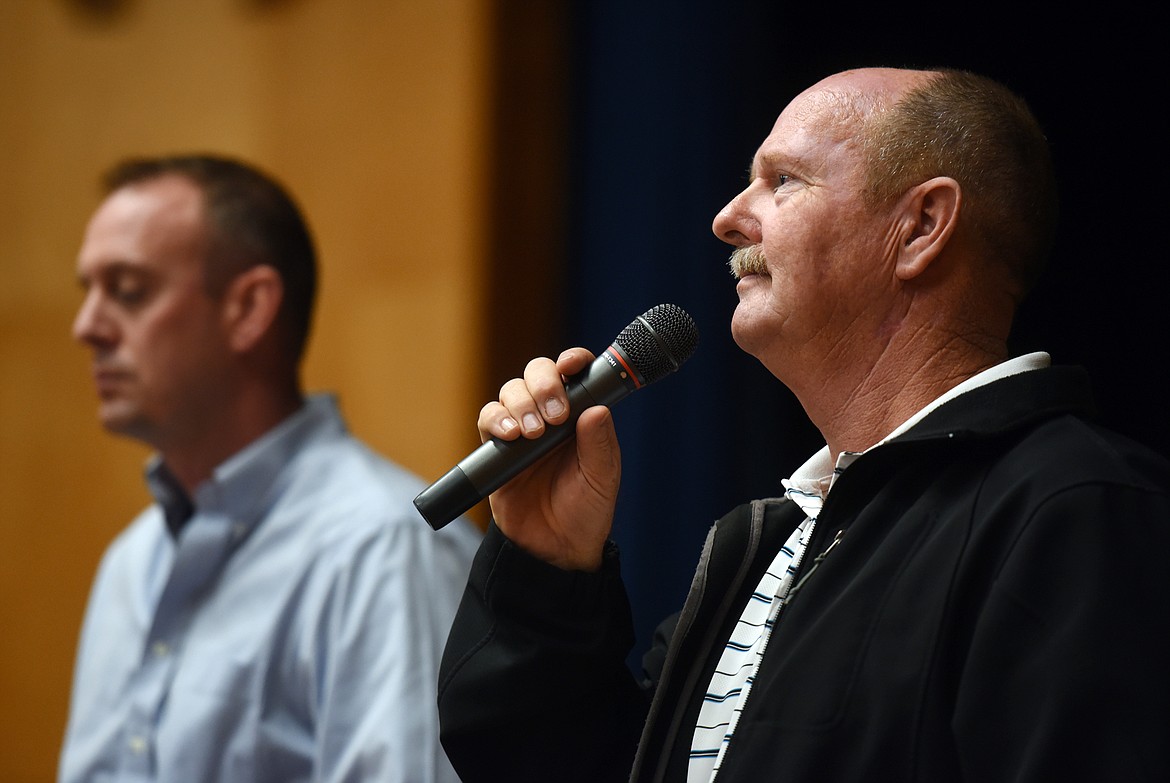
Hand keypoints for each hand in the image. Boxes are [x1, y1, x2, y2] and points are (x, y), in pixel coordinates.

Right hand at [476, 348, 620, 570]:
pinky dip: (497, 419)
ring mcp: (523, 429)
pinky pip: (488, 419)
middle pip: (538, 373)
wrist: (554, 549)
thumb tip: (596, 408)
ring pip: (511, 390)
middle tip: (555, 414)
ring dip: (521, 403)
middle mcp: (550, 416)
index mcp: (581, 416)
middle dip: (544, 383)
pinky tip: (511, 436)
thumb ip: (600, 444)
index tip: (572, 365)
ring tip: (534, 433)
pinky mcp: (497, 448)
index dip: (572, 361)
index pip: (574, 374)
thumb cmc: (585, 512)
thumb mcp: (602, 479)